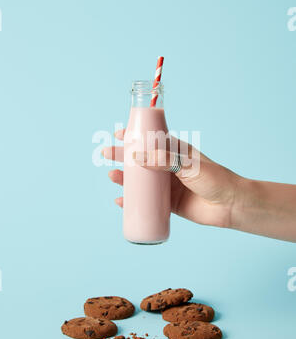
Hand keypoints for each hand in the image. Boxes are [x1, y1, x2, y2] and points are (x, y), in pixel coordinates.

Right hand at [102, 129, 240, 228]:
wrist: (232, 206)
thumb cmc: (215, 179)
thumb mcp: (189, 165)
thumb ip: (164, 161)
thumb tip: (136, 158)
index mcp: (176, 151)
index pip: (151, 139)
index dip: (135, 136)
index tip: (118, 133)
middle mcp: (169, 167)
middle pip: (141, 159)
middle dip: (123, 156)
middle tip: (106, 154)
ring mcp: (168, 185)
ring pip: (141, 181)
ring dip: (125, 178)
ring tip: (112, 176)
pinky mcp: (169, 204)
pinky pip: (147, 201)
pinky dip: (133, 201)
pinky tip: (120, 201)